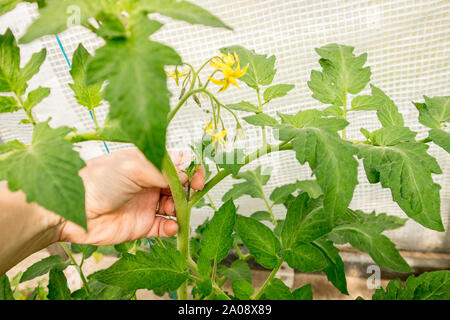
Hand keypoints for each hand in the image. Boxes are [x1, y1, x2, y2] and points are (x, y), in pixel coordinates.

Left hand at [59, 149, 204, 244]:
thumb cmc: (96, 181)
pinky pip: (164, 227)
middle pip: (180, 186)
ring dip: (181, 210)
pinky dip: (172, 228)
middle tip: (191, 196)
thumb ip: (164, 171)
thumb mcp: (133, 167)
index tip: (196, 178)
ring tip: (176, 212)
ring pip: (175, 206)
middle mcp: (149, 182)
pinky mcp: (143, 225)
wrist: (72, 212)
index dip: (191, 169)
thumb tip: (189, 173)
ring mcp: (147, 204)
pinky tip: (170, 227)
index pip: (177, 163)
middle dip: (189, 191)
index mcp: (147, 163)